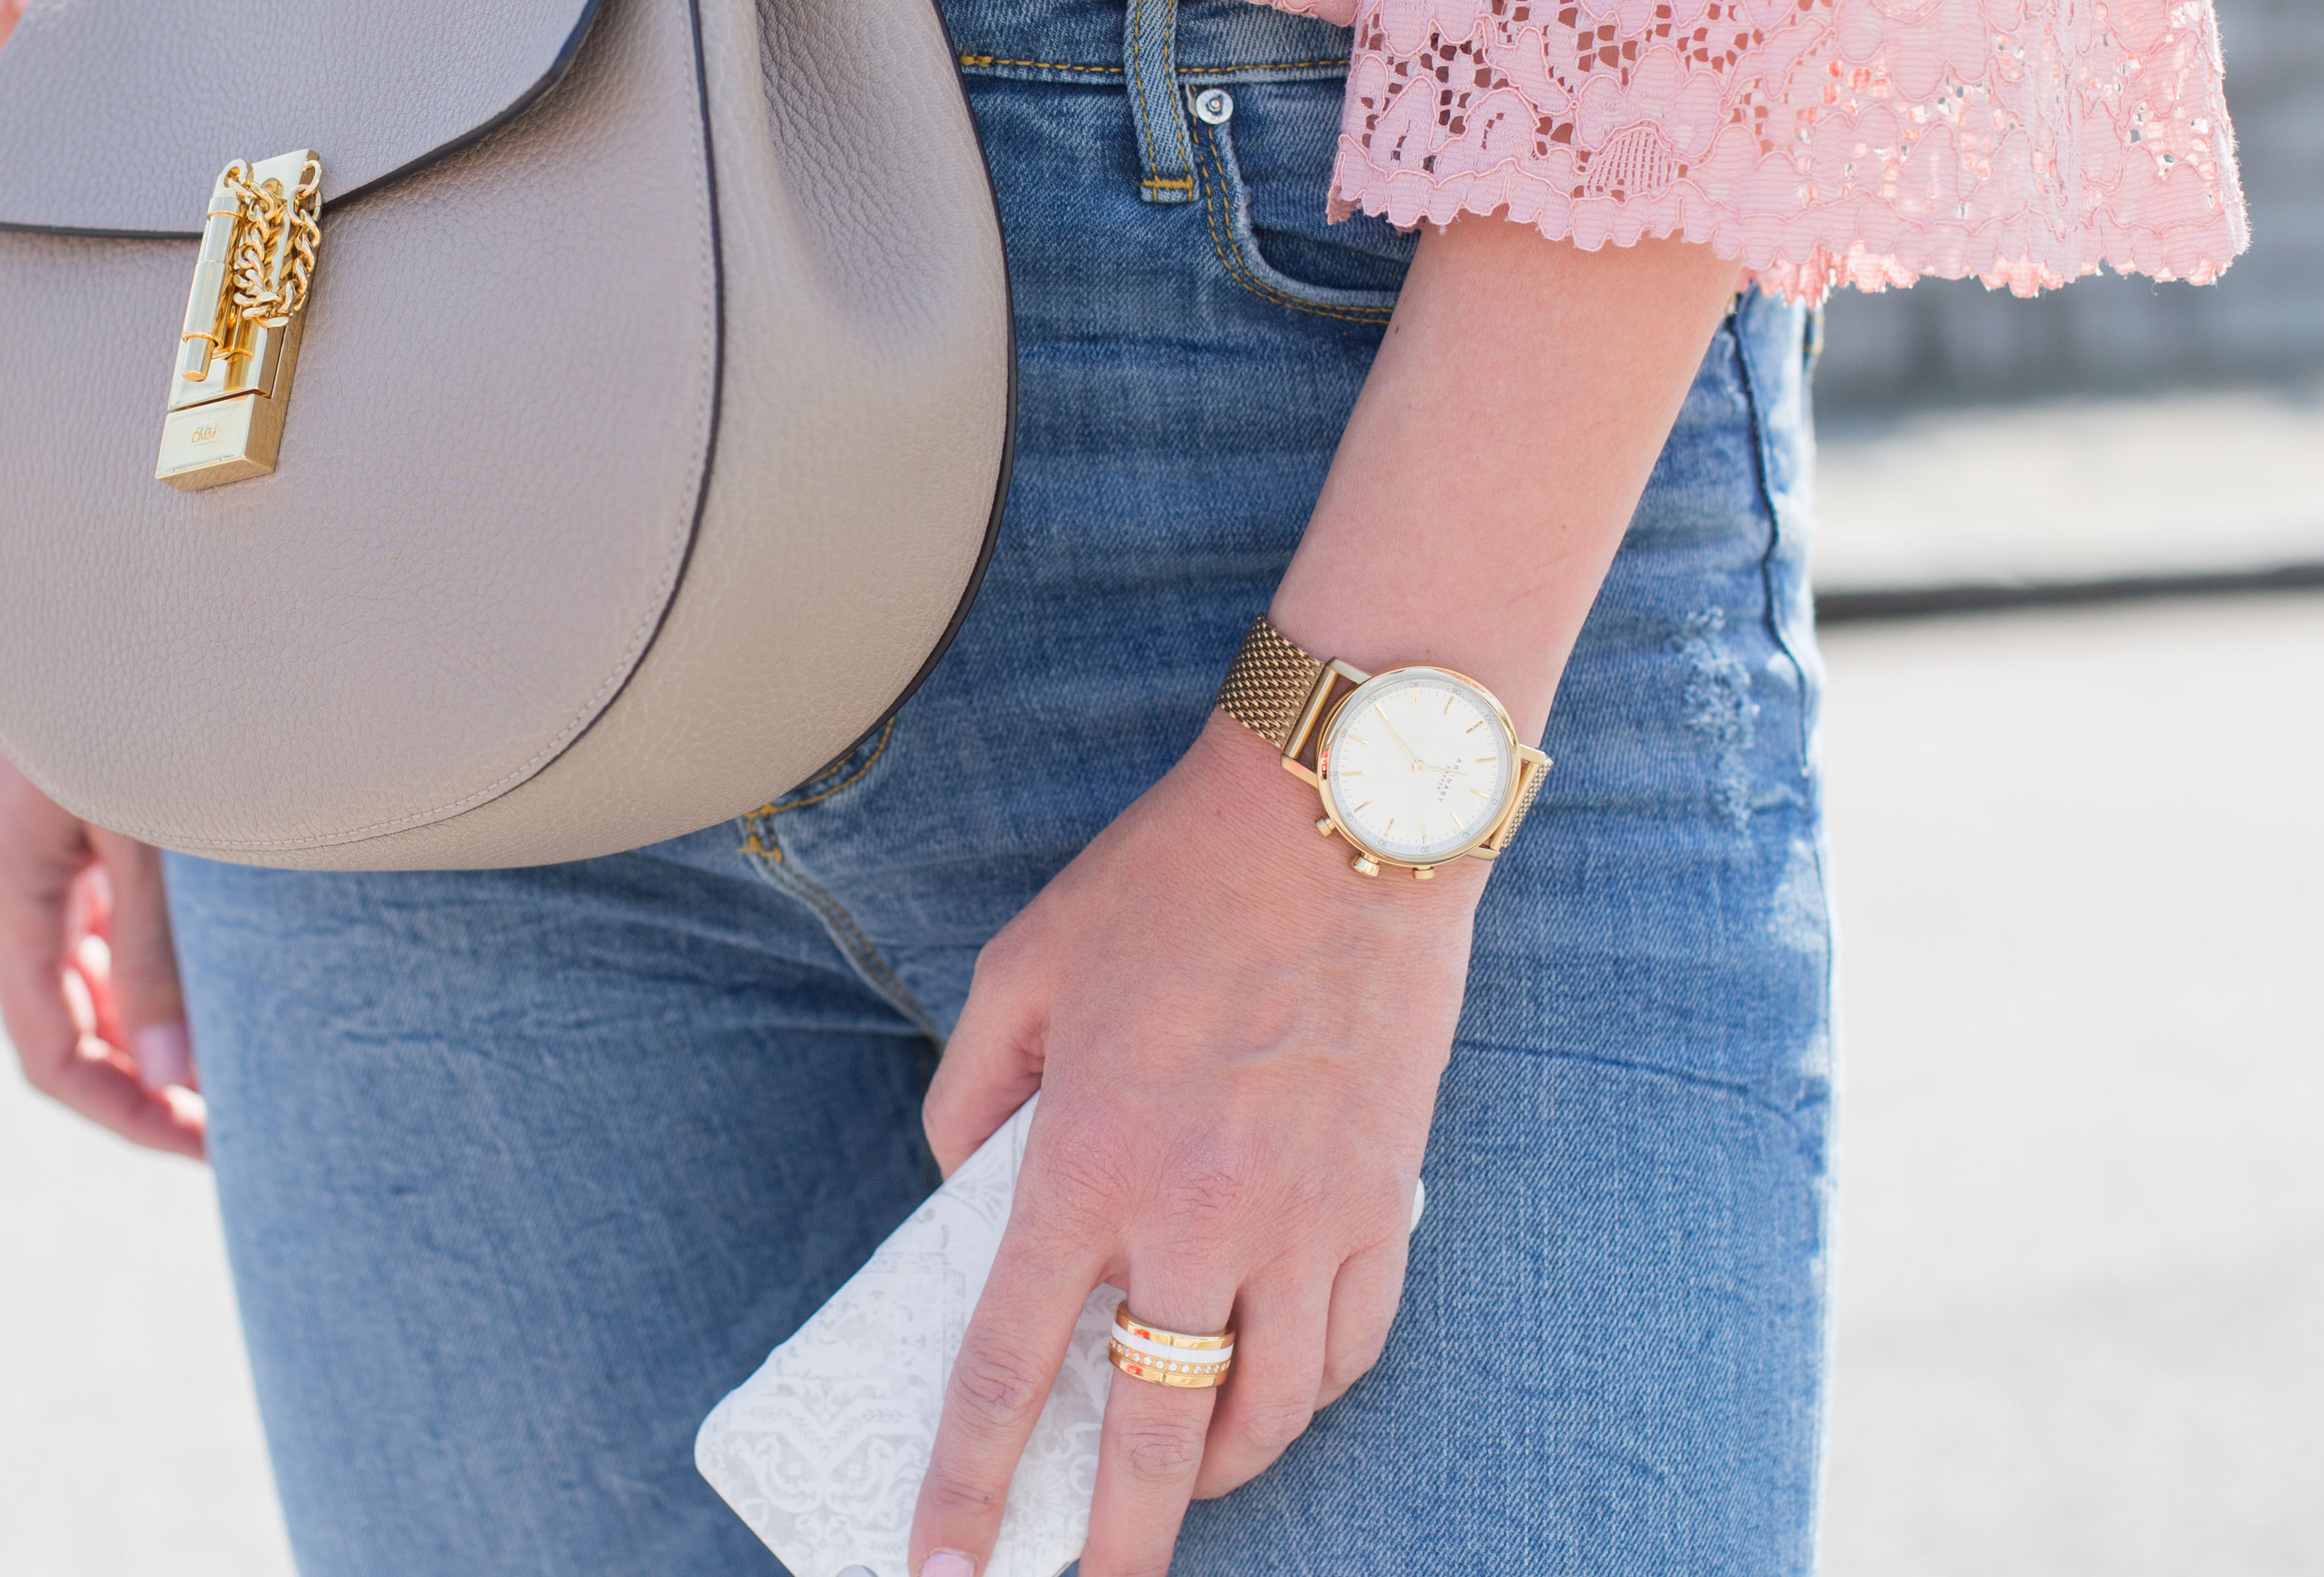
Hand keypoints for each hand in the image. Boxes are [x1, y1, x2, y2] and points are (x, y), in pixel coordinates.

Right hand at [0, 727, 205, 1158]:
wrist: (97, 581)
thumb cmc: (128, 698)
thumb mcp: (148, 836)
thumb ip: (158, 959)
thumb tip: (172, 1086)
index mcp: (0, 890)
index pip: (52, 1052)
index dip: (125, 1116)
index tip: (207, 1151)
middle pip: (62, 1022)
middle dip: (142, 1083)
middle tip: (236, 1124)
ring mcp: (21, 850)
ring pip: (77, 974)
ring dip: (144, 1027)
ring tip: (234, 1063)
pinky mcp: (55, 820)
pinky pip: (90, 921)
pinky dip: (139, 966)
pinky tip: (206, 981)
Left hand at [908, 715, 1479, 1575]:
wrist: (1342, 821)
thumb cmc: (1167, 885)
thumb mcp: (1017, 971)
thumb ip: (969, 1098)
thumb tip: (960, 1192)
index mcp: (1084, 1162)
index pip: (1005, 1369)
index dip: (963, 1485)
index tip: (941, 1573)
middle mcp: (1194, 1218)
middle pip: (1148, 1437)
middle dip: (1111, 1544)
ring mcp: (1302, 1220)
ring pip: (1265, 1416)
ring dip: (1214, 1473)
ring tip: (1176, 1487)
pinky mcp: (1382, 1201)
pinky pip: (1351, 1349)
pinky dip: (1308, 1395)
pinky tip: (1276, 1395)